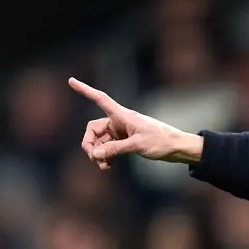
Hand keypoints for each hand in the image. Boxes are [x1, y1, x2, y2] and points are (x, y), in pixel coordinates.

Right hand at [69, 77, 202, 168]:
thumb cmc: (161, 141)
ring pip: (100, 141)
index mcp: (122, 115)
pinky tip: (107, 166)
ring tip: (104, 167)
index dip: (85, 90)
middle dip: (90, 143)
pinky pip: (108, 148)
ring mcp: (121, 132)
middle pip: (94, 129)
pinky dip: (105, 156)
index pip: (100, 99)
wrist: (177, 148)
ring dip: (98, 153)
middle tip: (94, 158)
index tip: (71, 81)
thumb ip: (115, 149)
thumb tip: (95, 154)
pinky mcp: (125, 141)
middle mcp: (119, 121)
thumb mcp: (137, 145)